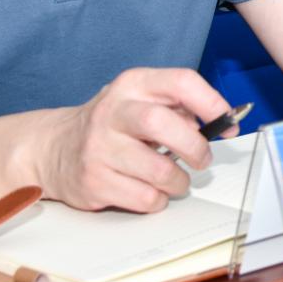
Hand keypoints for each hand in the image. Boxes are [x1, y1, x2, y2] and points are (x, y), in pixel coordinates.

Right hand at [31, 68, 232, 212]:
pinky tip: (151, 191)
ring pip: (158, 170)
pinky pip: (144, 198)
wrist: (54, 149)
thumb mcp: (141, 101)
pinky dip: (158, 199)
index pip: (181, 82)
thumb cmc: (113, 125)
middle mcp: (113, 112)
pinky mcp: (93, 181)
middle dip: (195, 147)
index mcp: (133, 84)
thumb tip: (223, 123)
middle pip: (164, 124)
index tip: (228, 122)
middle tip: (203, 159)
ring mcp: (99, 148)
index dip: (212, 103)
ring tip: (177, 179)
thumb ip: (178, 107)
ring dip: (179, 180)